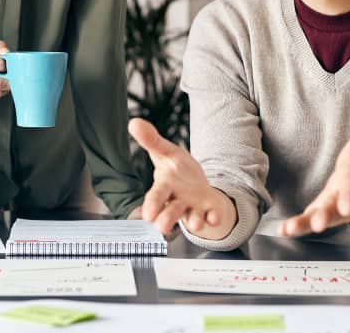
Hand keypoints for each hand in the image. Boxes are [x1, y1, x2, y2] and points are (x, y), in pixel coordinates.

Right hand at [128, 118, 235, 237]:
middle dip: (167, 219)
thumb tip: (134, 122)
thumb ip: (152, 141)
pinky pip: (212, 216)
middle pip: (171, 212)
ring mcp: (194, 209)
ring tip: (196, 223)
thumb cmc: (178, 173)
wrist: (199, 190)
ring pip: (191, 218)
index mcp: (165, 188)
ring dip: (194, 221)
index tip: (148, 215)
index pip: (156, 196)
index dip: (152, 204)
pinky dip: (214, 218)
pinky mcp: (210, 211)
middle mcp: (177, 202)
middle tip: (162, 226)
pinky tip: (215, 218)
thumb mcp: (167, 153)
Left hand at [278, 110, 349, 236]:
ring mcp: (331, 209)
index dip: (349, 196)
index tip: (346, 207)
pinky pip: (307, 221)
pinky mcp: (319, 213)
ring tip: (290, 229)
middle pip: (335, 209)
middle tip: (318, 225)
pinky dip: (295, 227)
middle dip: (326, 216)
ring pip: (318, 218)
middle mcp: (343, 199)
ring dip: (304, 224)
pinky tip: (283, 231)